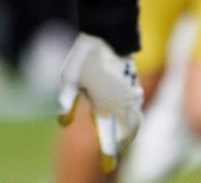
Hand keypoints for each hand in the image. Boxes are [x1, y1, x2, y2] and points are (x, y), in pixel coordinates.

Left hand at [58, 33, 144, 171]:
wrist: (109, 35)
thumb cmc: (84, 57)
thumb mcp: (68, 78)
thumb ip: (66, 102)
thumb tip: (63, 122)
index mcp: (104, 104)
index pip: (108, 137)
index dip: (109, 153)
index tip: (108, 166)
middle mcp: (121, 104)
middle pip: (125, 135)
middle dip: (118, 144)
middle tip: (110, 152)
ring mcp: (132, 97)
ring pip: (135, 125)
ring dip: (127, 135)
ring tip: (117, 138)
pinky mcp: (137, 89)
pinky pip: (138, 112)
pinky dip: (132, 121)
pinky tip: (121, 118)